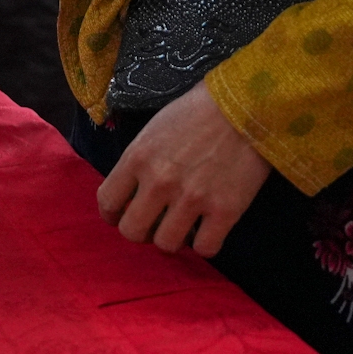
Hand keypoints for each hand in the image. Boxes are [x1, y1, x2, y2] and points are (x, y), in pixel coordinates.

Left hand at [96, 84, 272, 258]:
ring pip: (166, 245)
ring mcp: (192, 199)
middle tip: (154, 224)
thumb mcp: (154, 130)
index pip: (107, 201)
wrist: (245, 104)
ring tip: (182, 227)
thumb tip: (134, 191)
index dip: (111, 214)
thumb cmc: (197, 111)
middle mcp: (159, 182)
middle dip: (141, 232)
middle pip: (132, 231)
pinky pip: (205, 249)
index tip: (121, 215)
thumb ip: (140, 161)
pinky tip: (208, 230)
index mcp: (137, 157)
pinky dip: (205, 244)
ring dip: (172, 239)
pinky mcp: (225, 210)